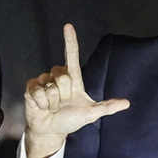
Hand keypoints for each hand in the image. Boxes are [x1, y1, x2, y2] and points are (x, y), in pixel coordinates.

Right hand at [23, 23, 130, 157]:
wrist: (51, 131)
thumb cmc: (70, 120)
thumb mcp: (90, 114)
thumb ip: (106, 107)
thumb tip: (127, 103)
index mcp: (73, 78)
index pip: (71, 55)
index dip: (70, 41)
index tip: (68, 26)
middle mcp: (58, 76)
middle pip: (64, 77)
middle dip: (64, 95)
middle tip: (63, 104)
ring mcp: (43, 81)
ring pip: (52, 87)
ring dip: (54, 102)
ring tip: (52, 107)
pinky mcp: (31, 88)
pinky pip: (39, 93)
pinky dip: (43, 104)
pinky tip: (43, 107)